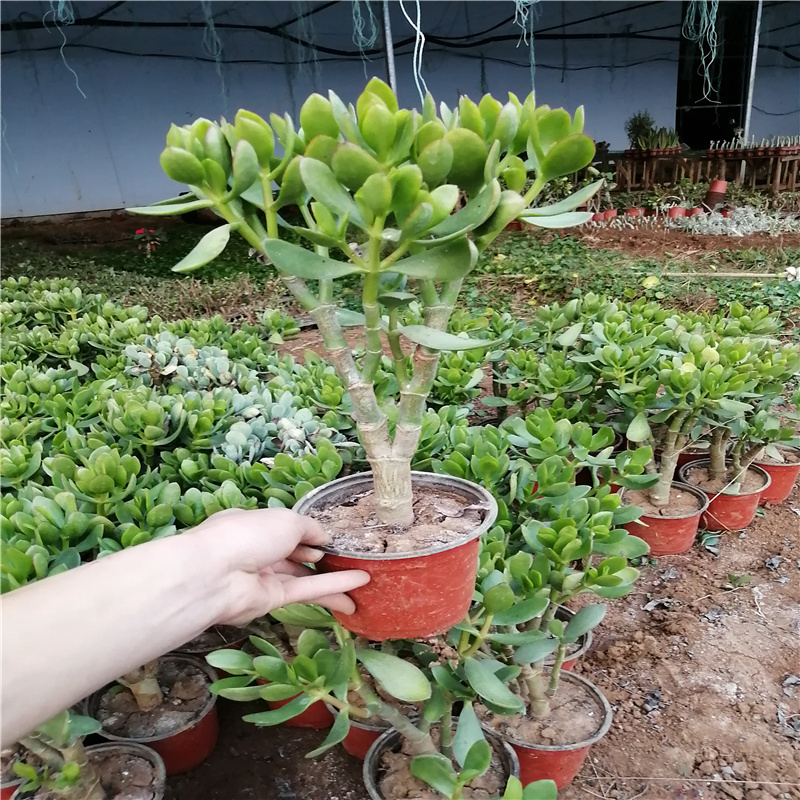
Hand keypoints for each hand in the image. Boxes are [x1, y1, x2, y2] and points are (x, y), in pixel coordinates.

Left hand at [192, 508, 368, 625]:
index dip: (309, 533)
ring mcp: (265, 577)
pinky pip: (307, 590)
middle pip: (296, 555)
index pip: (285, 529)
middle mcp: (258, 551)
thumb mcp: (287, 519)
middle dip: (322, 557)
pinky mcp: (273, 600)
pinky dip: (332, 587)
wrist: (215, 574)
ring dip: (335, 576)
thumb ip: (310, 528)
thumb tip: (324, 538)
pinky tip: (357, 585)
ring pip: (305, 576)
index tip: (332, 537)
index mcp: (255, 525)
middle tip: (352, 559)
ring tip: (367, 577)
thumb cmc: (248, 534)